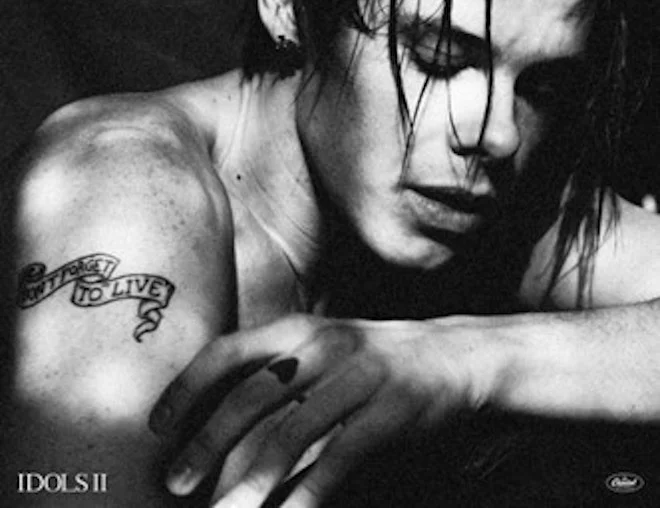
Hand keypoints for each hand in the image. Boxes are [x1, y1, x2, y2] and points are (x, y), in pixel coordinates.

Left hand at [149, 313, 497, 507]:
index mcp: (299, 329)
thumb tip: (221, 422)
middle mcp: (323, 347)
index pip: (229, 350)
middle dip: (208, 441)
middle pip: (252, 395)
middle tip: (175, 482)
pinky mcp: (390, 411)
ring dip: (252, 481)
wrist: (452, 355)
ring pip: (292, 433)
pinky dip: (309, 495)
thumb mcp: (323, 347)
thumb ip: (278, 371)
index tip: (155, 424)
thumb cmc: (372, 359)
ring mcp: (358, 378)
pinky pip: (341, 459)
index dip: (187, 385)